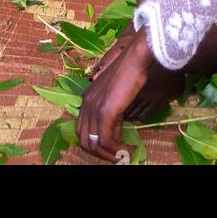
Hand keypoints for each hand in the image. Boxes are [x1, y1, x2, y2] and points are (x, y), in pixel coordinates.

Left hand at [78, 30, 153, 161]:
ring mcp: (94, 107)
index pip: (82, 130)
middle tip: (113, 156)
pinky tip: (121, 151)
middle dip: (98, 152)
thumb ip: (112, 114)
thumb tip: (114, 132)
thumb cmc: (129, 75)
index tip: (108, 149)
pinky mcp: (105, 111)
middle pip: (83, 139)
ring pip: (93, 143)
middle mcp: (86, 104)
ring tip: (118, 157)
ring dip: (106, 154)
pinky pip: (104, 139)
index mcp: (87, 99)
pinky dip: (112, 149)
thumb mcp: (116, 98)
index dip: (93, 143)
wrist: (134, 61)